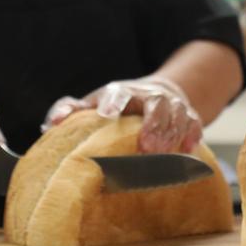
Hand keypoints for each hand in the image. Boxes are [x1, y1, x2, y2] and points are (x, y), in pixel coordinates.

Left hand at [43, 76, 202, 153]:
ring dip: (172, 133)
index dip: (114, 100)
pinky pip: (195, 123)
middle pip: (156, 103)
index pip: (119, 92)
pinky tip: (190, 148)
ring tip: (164, 153)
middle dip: (153, 123)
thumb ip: (73, 110)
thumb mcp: (95, 103)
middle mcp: (150, 96)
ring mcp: (172, 106)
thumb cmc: (118, 104)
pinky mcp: (189, 117)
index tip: (106, 112)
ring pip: (178, 113)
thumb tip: (50, 125)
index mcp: (123, 92)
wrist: (158, 92)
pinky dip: (193, 134)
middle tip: (147, 147)